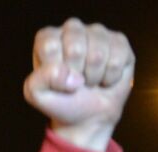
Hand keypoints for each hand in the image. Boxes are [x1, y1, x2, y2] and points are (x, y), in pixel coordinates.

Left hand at [24, 19, 133, 151]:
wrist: (88, 116)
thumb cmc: (61, 101)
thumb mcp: (37, 95)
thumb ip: (40, 80)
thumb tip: (69, 74)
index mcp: (48, 38)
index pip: (50, 46)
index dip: (56, 70)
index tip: (57, 80)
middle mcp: (72, 29)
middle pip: (75, 48)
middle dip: (76, 73)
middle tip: (75, 81)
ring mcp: (97, 33)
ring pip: (98, 54)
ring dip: (93, 77)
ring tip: (90, 81)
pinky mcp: (119, 41)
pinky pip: (117, 58)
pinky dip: (111, 76)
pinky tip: (105, 78)